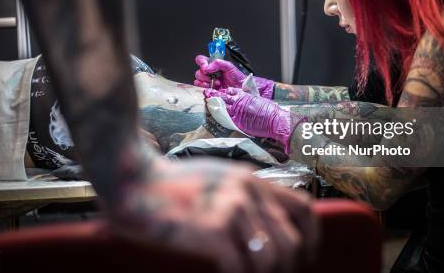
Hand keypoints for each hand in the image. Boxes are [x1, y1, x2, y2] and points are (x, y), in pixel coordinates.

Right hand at [110, 157, 317, 272]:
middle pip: (292, 241)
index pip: (304, 207)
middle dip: (286, 270)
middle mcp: (248, 190)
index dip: (312, 238)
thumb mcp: (216, 179)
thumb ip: (242, 195)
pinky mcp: (213, 227)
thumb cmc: (169, 185)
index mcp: (252, 180)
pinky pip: (242, 267)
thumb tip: (264, 227)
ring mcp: (232, 207)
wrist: (132, 179)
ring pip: (273, 258)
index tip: (305, 258)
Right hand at [194, 55, 273, 98]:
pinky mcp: (209, 92)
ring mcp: (209, 84)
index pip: (202, 60)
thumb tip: (207, 67)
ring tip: (216, 83)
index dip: (201, 62)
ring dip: (205, 82)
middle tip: (214, 77)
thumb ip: (218, 63)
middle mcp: (210, 74)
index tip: (206, 67)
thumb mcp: (230, 67)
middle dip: (205, 75)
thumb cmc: (238, 79)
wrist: (243, 91)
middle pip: (198, 72)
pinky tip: (213, 89)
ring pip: (198, 81)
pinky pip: (201, 90)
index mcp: (214, 66)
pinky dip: (205, 88)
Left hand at [204, 88, 304, 153]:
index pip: (230, 91)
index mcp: (244, 95)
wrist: (275, 119)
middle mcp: (239, 102)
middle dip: (213, 95)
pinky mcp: (238, 122)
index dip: (223, 92)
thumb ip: (248, 100)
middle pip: (222, 97)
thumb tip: (244, 103)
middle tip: (206, 93)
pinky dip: (220, 117)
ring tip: (207, 102)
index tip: (217, 91)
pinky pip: (226, 119)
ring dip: (214, 105)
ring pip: (221, 107)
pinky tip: (214, 116)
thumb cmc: (270, 110)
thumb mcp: (257, 100)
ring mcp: (237, 112)